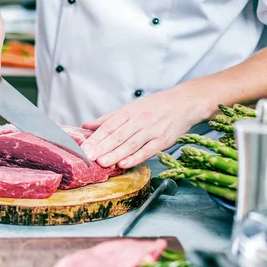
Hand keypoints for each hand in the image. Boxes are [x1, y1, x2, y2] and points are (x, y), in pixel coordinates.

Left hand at [81, 87, 211, 168]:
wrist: (185, 102)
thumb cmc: (156, 106)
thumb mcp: (131, 108)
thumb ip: (108, 118)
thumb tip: (87, 126)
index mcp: (129, 112)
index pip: (108, 126)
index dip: (95, 138)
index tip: (82, 148)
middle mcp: (139, 120)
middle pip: (117, 136)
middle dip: (101, 147)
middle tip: (87, 157)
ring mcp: (151, 130)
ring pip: (130, 144)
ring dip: (115, 154)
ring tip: (102, 162)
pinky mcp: (163, 140)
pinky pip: (147, 150)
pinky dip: (135, 157)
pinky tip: (124, 164)